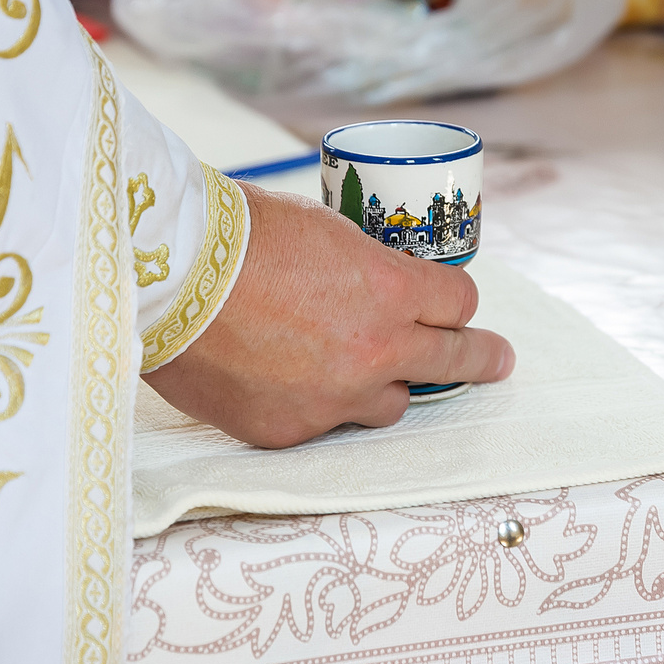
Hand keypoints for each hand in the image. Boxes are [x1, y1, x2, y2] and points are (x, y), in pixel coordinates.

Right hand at [142, 181, 514, 447]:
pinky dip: (315, 402)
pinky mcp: (291, 431)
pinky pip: (325, 423)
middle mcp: (376, 350)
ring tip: (361, 369)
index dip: (456, 300)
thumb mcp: (325, 232)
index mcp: (391, 289)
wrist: (165, 277)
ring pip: (391, 404)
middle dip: (481, 358)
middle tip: (498, 360)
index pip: (459, 302)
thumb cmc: (237, 235)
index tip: (457, 305)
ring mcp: (335, 397)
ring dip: (383, 383)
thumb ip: (367, 270)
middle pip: (454, 361)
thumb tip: (384, 288)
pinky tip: (286, 379)